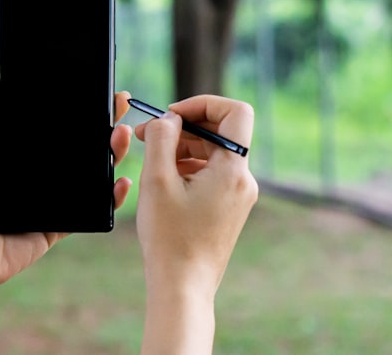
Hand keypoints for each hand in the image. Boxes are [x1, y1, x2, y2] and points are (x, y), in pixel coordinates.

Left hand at [0, 70, 133, 298]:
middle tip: (121, 103)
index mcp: (18, 154)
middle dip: (103, 124)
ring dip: (111, 154)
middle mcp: (38, 173)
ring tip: (123, 136)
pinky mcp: (60, 224)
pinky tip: (122, 181)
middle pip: (78, 145)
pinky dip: (109, 197)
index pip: (52, 125)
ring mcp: (51, 198)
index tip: (96, 88)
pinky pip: (91, 209)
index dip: (74, 108)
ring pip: (90, 173)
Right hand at [134, 95, 257, 296]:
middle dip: (184, 127)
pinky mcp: (230, 209)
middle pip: (220, 133)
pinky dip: (189, 168)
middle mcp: (244, 180)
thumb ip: (161, 138)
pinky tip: (164, 181)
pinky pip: (213, 174)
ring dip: (183, 148)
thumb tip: (167, 118)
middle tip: (148, 135)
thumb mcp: (157, 180)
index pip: (235, 112)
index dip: (203, 104)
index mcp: (233, 170)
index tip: (172, 115)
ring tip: (151, 160)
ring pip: (214, 153)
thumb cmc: (169, 238)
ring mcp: (239, 196)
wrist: (183, 286)